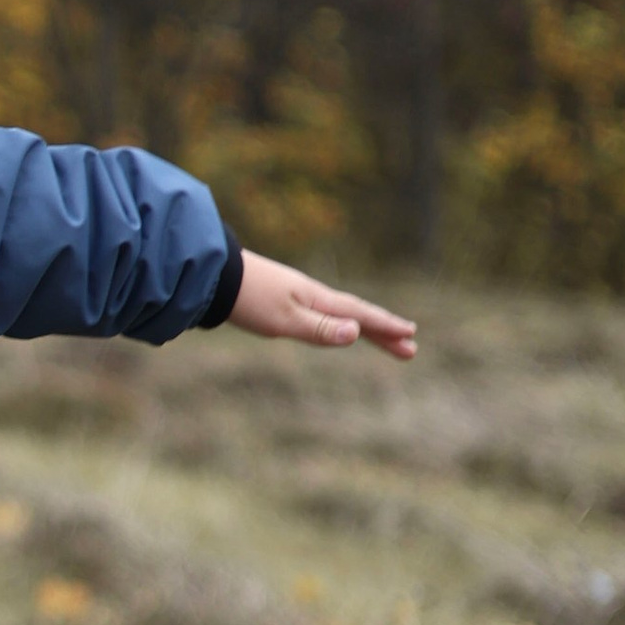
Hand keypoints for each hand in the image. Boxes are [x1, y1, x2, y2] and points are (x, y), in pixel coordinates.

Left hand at [229, 253, 415, 361]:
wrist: (214, 276)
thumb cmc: (247, 300)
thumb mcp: (284, 320)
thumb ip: (319, 329)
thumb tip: (357, 334)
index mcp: (318, 299)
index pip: (360, 315)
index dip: (386, 327)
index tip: (411, 337)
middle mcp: (313, 295)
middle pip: (357, 315)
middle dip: (384, 332)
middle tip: (410, 348)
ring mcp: (299, 295)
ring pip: (342, 314)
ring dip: (366, 327)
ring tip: (385, 338)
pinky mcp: (284, 299)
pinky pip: (325, 312)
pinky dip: (342, 321)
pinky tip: (338, 325)